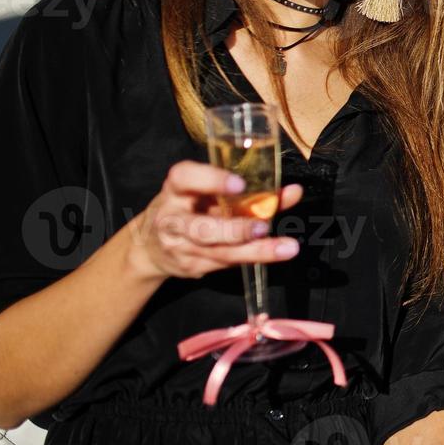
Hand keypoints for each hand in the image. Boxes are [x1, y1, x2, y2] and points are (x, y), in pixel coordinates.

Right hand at [125, 161, 303, 280]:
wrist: (150, 246)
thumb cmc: (189, 207)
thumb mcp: (208, 192)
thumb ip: (248, 190)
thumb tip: (293, 191)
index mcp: (175, 189)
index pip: (185, 178)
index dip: (211, 180)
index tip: (239, 183)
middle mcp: (172, 218)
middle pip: (201, 228)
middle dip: (235, 229)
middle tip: (263, 226)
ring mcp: (180, 246)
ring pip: (218, 251)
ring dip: (255, 250)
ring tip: (285, 248)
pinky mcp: (191, 266)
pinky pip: (225, 263)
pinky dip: (252, 257)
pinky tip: (274, 253)